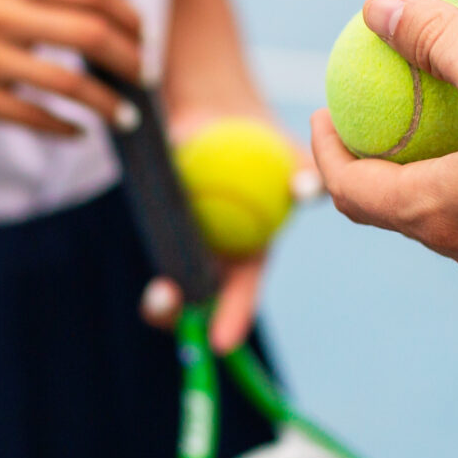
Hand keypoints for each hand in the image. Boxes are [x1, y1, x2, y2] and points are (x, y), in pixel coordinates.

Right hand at [0, 0, 144, 135]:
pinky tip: (80, 132)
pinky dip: (66, 127)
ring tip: (126, 117)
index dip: (130, 16)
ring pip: (68, 82)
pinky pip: (35, 115)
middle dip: (130, 61)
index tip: (149, 41)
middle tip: (148, 82)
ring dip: (107, 103)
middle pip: (88, 33)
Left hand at [136, 116, 311, 353]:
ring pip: (170, 283)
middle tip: (177, 313)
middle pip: (196, 303)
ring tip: (161, 295)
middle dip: (184, 320)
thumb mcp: (291, 160)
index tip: (223, 344)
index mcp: (248, 258)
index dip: (233, 320)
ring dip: (163, 301)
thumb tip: (306, 187)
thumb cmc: (265, 142)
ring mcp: (183, 244)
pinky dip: (152, 252)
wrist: (219, 114)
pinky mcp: (157, 223)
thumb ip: (303, 176)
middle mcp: (214, 259)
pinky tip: (153, 253)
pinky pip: (151, 243)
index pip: (241, 296)